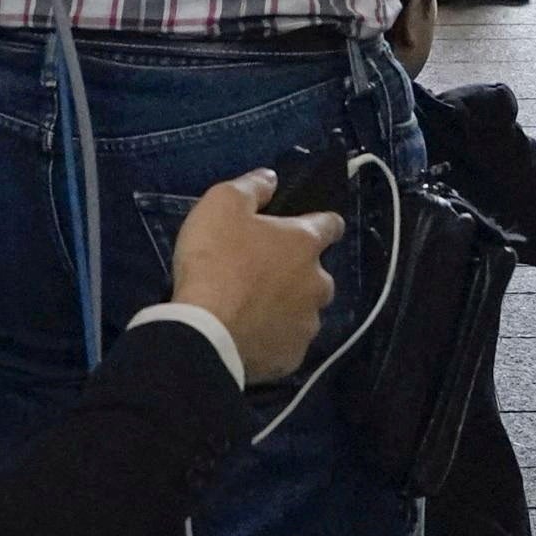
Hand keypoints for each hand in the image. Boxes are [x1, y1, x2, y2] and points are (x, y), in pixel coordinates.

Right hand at [170, 169, 344, 385]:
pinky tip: (251, 335)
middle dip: (299, 272)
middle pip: (318, 273)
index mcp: (305, 243)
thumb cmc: (215, 259)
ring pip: (305, 310)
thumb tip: (271, 178)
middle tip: (263, 273)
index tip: (305, 226)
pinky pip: (288, 342)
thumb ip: (252, 186)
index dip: (320, 223)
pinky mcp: (293, 357)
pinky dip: (274, 337)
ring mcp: (308, 324)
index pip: (331, 224)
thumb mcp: (222, 204)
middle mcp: (318, 283)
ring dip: (288, 306)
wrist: (204, 331)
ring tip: (255, 308)